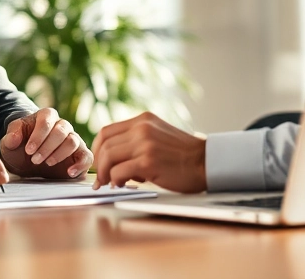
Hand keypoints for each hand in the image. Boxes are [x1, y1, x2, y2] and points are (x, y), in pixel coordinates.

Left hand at [0, 107, 91, 178]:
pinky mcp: (79, 155)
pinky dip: (81, 164)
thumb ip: (11, 137)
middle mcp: (62, 125)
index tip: (28, 150)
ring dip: (60, 154)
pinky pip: (87, 157)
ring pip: (73, 141)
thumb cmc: (19, 148)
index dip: (38, 136)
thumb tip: (13, 138)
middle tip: (35, 160)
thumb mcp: (10, 142)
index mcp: (46, 116)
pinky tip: (70, 172)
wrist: (26, 162)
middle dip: (47, 147)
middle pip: (61, 131)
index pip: (46, 120)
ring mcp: (73, 139)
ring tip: (48, 164)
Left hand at [91, 111, 206, 192]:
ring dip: (105, 174)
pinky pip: (119, 172)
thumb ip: (137, 140)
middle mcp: (142, 128)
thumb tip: (114, 160)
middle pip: (104, 145)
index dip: (97, 149)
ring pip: (108, 158)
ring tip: (111, 183)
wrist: (207, 162)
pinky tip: (122, 185)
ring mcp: (145, 144)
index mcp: (143, 120)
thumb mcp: (158, 136)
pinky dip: (116, 180)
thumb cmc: (184, 155)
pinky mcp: (148, 162)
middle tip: (100, 180)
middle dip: (99, 165)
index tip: (99, 163)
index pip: (106, 131)